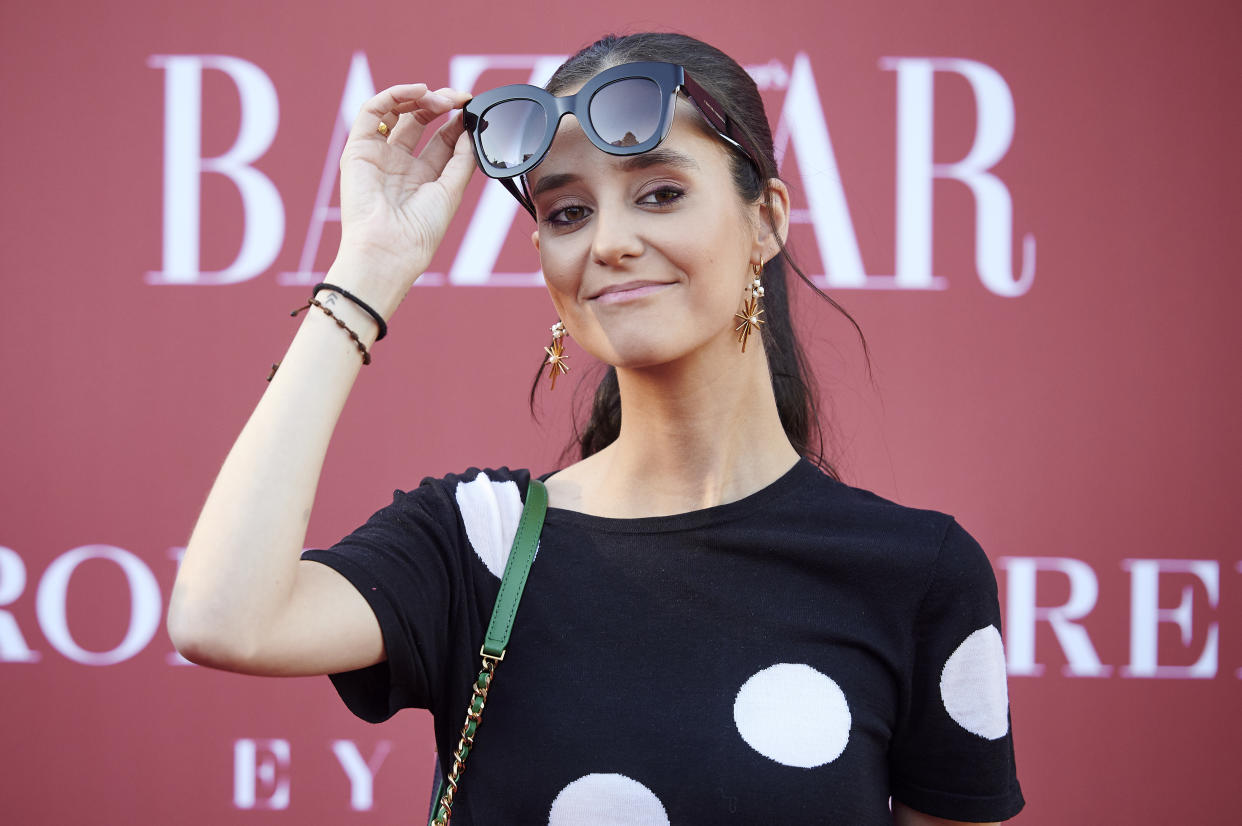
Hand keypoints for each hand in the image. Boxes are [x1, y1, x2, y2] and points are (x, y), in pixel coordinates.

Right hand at [334, 84, 475, 314]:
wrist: (389, 247)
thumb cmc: (421, 230)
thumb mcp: (452, 190)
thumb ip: (462, 159)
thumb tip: (470, 130)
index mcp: (423, 179)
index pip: (442, 140)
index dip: (457, 122)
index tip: (472, 109)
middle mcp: (400, 165)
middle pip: (420, 122)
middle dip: (440, 105)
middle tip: (458, 98)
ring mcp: (378, 156)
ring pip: (397, 112)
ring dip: (420, 99)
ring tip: (440, 98)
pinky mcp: (358, 148)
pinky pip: (372, 111)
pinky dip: (395, 95)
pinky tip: (418, 92)